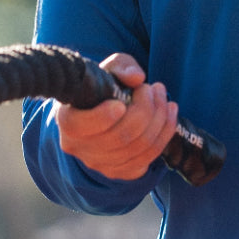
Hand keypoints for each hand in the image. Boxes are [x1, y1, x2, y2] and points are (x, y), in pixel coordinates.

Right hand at [56, 53, 178, 179]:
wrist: (102, 113)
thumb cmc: (101, 89)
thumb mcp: (106, 70)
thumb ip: (120, 66)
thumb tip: (137, 77)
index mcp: (68, 122)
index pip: (80, 127)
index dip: (103, 117)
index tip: (121, 102)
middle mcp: (81, 149)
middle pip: (121, 136)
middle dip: (145, 109)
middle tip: (153, 88)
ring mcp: (102, 165)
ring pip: (139, 147)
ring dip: (159, 119)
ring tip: (163, 96)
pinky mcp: (122, 172)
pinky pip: (149, 157)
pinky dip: (165, 133)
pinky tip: (170, 113)